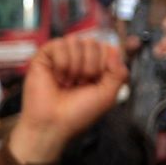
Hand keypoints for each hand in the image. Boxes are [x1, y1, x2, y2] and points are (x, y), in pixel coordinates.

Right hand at [10, 37, 127, 164]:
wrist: (53, 123)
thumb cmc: (78, 113)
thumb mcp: (107, 96)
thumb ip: (118, 73)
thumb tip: (114, 50)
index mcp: (96, 67)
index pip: (107, 48)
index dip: (105, 65)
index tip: (96, 83)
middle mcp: (79, 58)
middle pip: (92, 43)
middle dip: (89, 67)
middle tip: (80, 85)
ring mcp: (62, 55)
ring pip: (76, 41)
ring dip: (74, 67)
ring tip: (68, 83)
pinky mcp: (46, 54)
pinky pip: (59, 44)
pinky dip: (61, 64)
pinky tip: (57, 78)